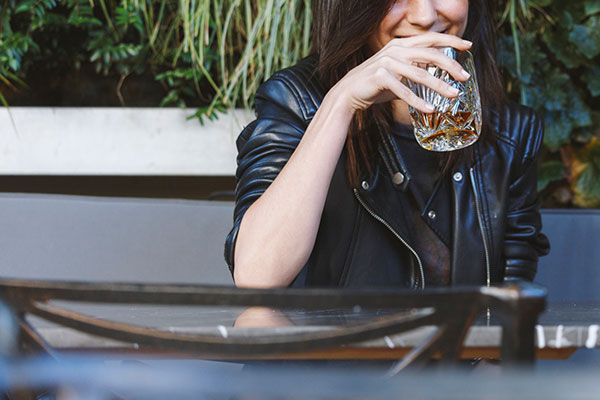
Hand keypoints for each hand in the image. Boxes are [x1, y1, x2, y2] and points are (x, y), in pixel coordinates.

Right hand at [334, 32, 472, 113]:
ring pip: (420, 74)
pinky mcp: (380, 77)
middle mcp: (395, 50)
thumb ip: (415, 70)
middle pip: (431, 54)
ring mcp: (387, 62)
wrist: (348, 93)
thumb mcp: (398, 73)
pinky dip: (417, 101)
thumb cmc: (375, 85)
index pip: (431, 39)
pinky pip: (404, 91)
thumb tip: (437, 77)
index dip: (451, 41)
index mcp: (401, 45)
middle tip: (465, 77)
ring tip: (453, 94)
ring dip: (439, 86)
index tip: (468, 46)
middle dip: (451, 66)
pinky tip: (430, 109)